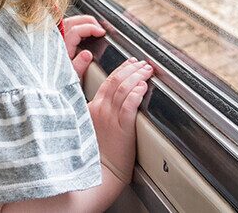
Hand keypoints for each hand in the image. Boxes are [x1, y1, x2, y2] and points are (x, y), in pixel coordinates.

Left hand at [62, 15, 105, 78]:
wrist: (48, 84)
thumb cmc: (59, 80)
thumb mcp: (71, 76)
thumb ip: (79, 65)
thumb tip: (87, 54)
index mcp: (62, 47)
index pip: (77, 30)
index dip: (91, 28)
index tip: (102, 32)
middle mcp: (57, 40)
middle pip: (73, 21)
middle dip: (89, 21)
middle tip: (99, 27)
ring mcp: (56, 38)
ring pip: (69, 21)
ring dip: (82, 22)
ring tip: (93, 27)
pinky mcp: (56, 40)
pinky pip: (66, 26)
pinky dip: (76, 25)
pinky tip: (83, 31)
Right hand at [88, 57, 151, 185]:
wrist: (98, 174)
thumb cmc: (96, 156)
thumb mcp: (89, 128)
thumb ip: (98, 112)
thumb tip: (113, 101)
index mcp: (90, 108)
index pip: (106, 82)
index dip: (120, 69)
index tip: (130, 62)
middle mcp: (99, 110)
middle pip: (116, 81)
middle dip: (132, 69)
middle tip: (143, 64)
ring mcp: (109, 118)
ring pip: (124, 89)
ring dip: (137, 76)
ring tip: (148, 71)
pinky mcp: (121, 127)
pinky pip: (129, 104)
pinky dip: (137, 92)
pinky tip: (144, 87)